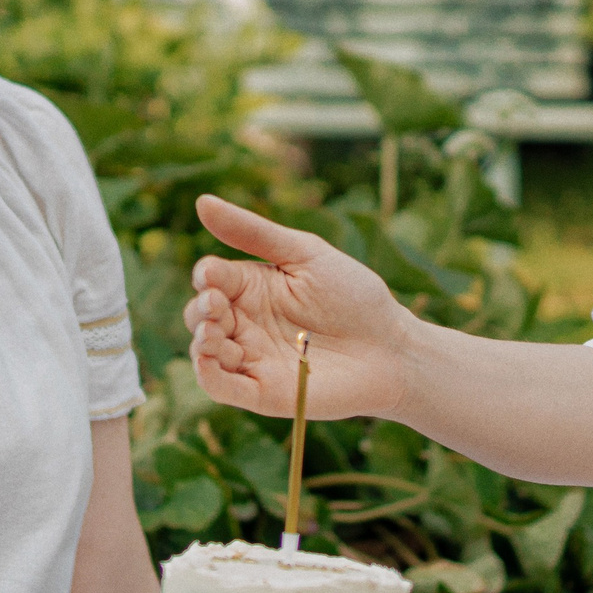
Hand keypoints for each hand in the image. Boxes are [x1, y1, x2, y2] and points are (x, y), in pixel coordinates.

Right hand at [184, 195, 417, 420]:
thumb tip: (201, 201)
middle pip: (199, 316)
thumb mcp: (305, 254)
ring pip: (205, 352)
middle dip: (199, 309)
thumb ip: (254, 233)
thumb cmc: (353, 296)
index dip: (204, 276)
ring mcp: (252, 358)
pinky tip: (209, 359)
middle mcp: (245, 323)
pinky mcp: (262, 392)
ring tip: (214, 331)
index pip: (210, 278)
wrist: (392, 347)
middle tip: (216, 305)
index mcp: (252, 287)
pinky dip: (207, 376)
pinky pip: (221, 387)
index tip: (211, 274)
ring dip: (201, 341)